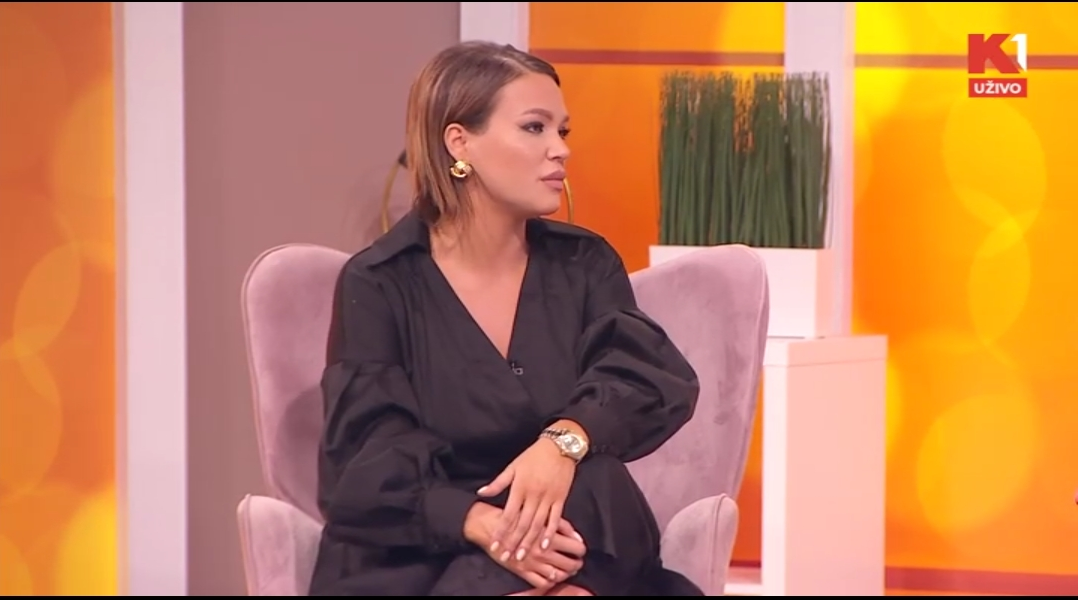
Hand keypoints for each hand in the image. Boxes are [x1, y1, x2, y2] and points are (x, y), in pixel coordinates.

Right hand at [464, 503, 586, 590]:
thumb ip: (561, 525)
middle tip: (577, 561)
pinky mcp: (521, 571)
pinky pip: (541, 583)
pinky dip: (549, 582)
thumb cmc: (514, 515)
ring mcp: (532, 563)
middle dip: (576, 563)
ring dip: (565, 574)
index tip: (580, 549)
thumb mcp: (539, 514)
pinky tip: (551, 576)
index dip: (581, 549)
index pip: (576, 547)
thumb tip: (577, 537)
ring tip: (567, 570)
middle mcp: (542, 551)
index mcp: (548, 535)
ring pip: (557, 575)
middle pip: (570, 564)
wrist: (489, 526)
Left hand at [478, 437, 575, 561]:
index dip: (501, 531)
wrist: (560, 446)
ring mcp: (548, 498)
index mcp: (520, 488)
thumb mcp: (513, 466)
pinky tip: (545, 546)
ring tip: (523, 557)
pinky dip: (550, 533)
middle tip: (507, 558)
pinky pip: (555, 519)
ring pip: (537, 525)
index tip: (495, 545)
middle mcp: (533, 495)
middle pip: (522, 524)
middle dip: (513, 542)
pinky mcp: (560, 499)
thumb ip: (498, 483)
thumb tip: (481, 493)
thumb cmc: (534, 456)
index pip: (508, 515)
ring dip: (529, 542)